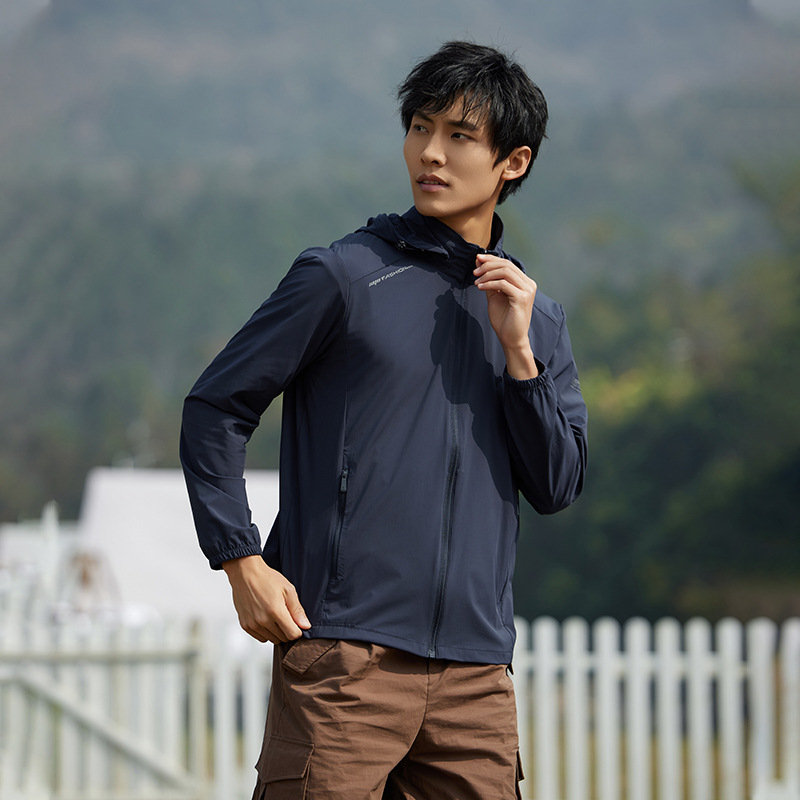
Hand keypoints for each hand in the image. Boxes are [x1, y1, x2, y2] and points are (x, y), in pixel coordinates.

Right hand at [222, 555, 310, 642]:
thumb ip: (297, 610)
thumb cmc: (267, 578)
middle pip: (282, 638)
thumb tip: (305, 626)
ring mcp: (252, 624)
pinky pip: (260, 638)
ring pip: (272, 639)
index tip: (296, 622)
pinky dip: (265, 632)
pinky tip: (266, 618)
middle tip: (285, 615)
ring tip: (275, 615)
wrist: (245, 573)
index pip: (292, 634)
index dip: (298, 630)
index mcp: (275, 611)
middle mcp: (262, 620)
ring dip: (277, 632)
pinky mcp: (245, 625)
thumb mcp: (288, 590)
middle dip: (287, 630)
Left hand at [474, 253, 538, 378]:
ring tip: (476, 281)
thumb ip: (489, 280)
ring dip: (487, 274)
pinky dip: (490, 284)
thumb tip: (480, 264)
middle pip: (506, 265)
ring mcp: (527, 290)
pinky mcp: (522, 298)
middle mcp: (528, 284)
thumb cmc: (504, 319)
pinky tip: (480, 287)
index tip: (477, 259)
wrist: (511, 338)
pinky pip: (503, 284)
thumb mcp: (495, 295)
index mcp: (524, 282)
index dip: (492, 259)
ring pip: (505, 272)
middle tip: (475, 271)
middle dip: (488, 265)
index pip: (507, 264)